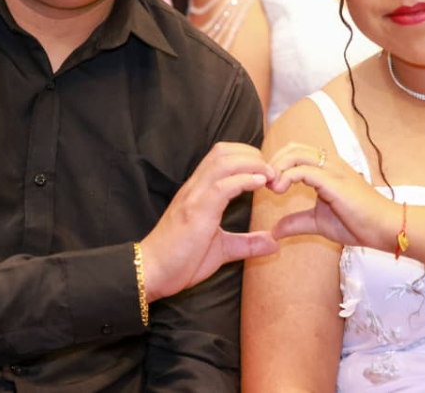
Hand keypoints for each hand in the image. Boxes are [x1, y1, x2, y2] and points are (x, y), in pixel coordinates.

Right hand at [139, 143, 277, 301]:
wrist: (150, 273)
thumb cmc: (179, 261)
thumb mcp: (221, 249)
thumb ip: (246, 244)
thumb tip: (274, 243)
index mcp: (198, 192)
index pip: (221, 156)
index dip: (247, 157)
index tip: (267, 173)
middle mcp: (194, 188)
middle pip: (223, 151)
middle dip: (252, 155)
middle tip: (272, 172)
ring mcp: (193, 198)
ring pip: (223, 162)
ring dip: (251, 164)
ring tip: (269, 175)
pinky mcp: (195, 212)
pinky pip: (221, 186)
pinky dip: (243, 180)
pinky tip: (259, 184)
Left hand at [266, 143, 399, 250]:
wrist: (385, 228)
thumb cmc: (358, 223)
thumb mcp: (319, 222)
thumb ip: (297, 222)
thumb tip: (275, 230)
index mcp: (327, 168)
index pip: (295, 151)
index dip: (277, 163)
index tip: (267, 184)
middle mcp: (329, 163)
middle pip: (292, 147)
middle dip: (273, 162)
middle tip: (265, 183)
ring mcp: (332, 169)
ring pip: (295, 153)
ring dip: (277, 167)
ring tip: (272, 187)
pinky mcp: (333, 180)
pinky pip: (303, 170)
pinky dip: (286, 177)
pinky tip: (280, 190)